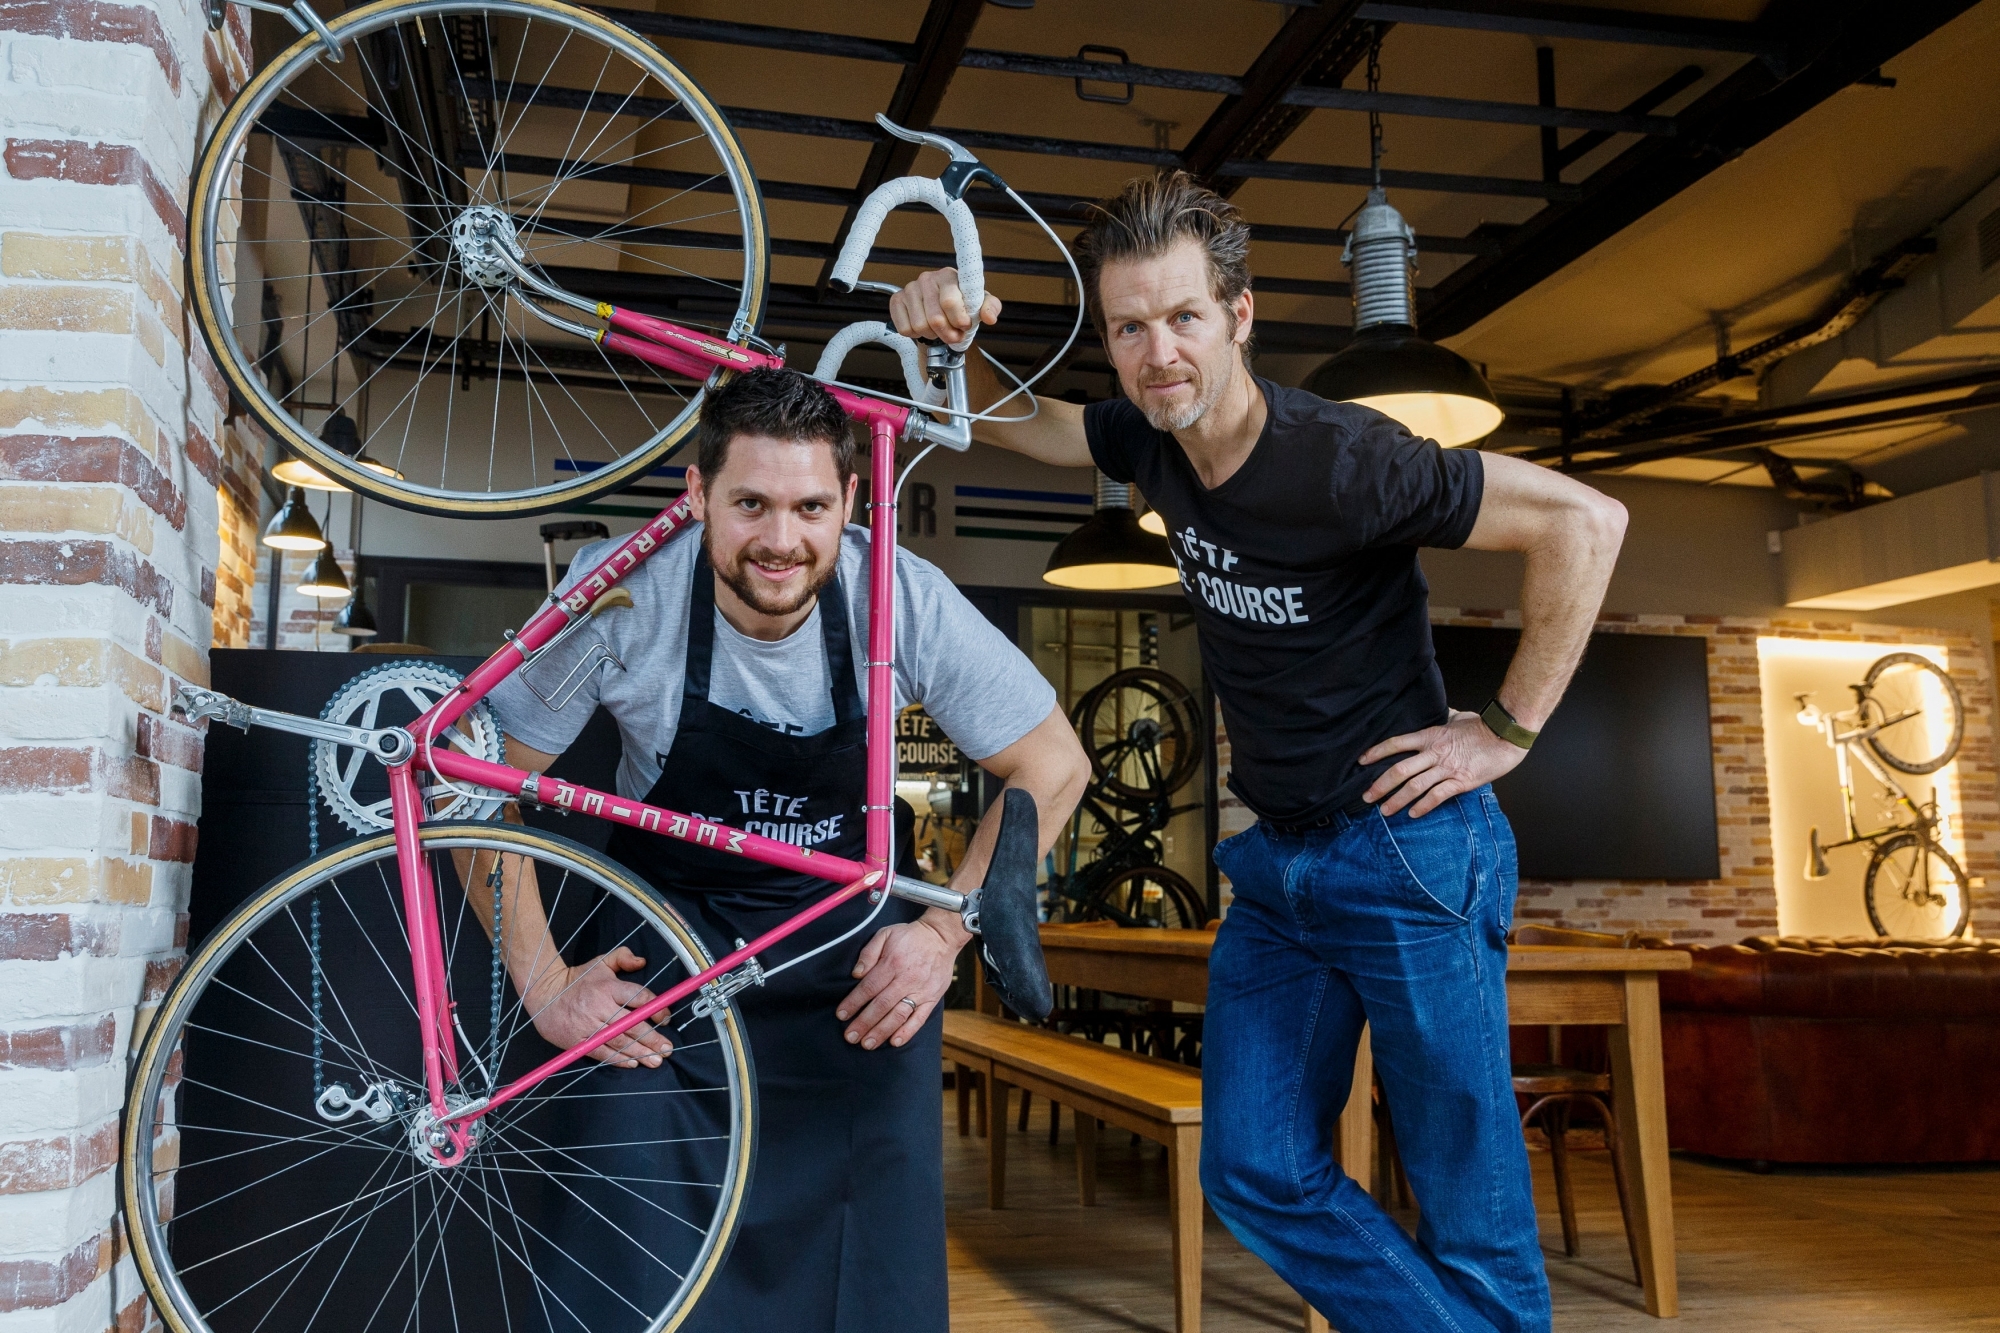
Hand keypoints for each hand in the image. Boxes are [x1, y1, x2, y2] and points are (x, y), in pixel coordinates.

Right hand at [522, 946, 672, 1068]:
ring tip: (656, 1061)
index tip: (666, 1019)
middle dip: (652, 1038)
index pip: (637, 997)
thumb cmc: (577, 978)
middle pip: (631, 1024)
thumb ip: (623, 957)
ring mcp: (588, 1025)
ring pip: (618, 1041)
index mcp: (608, 987)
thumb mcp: (600, 962)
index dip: (655, 1009)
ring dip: (639, 1052)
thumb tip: (642, 961)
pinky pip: (600, 1051)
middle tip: (667, 1049)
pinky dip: (617, 1058)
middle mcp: (600, 1006)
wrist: (543, 992)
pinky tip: (632, 1063)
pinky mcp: (577, 1040)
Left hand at [836, 911, 965, 1050]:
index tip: (841, 1015)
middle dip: (864, 1022)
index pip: (869, 987)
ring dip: (882, 1031)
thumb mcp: (886, 934)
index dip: (854, 1002)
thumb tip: (856, 973)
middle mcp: (906, 979)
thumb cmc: (910, 936)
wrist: (941, 937)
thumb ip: (869, 952)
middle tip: (851, 1036)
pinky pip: (920, 1018)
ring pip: (899, 1015)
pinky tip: (894, 1042)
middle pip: (881, 1005)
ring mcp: (921, 991)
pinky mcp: (932, 998)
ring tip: (867, 1044)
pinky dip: (907, 1031)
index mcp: (892, 963)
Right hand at [889, 268, 1001, 345]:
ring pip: (919, 326)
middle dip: (947, 334)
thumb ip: (990, 308)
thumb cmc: (962, 306)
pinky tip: (924, 327)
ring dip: (932, 335)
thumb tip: (989, 317)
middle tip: (953, 335)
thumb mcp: (980, 306)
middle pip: (935, 318)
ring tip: (939, 330)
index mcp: (948, 275)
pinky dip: (916, 335)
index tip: (964, 326)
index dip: (958, 320)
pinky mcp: (897, 300)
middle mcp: (927, 278)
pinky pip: (905, 328)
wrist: (942, 310)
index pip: (949, 302)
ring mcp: (909, 289)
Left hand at [1360, 709, 1526, 818]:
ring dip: (1397, 800)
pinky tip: (1413, 814)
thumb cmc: (1484, 725)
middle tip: (1367, 796)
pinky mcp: (1461, 781)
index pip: (1396, 743)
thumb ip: (1443, 717)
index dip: (1376, 752)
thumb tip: (1439, 711)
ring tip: (1385, 811)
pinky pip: (1437, 796)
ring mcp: (1447, 768)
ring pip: (1415, 786)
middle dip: (1380, 785)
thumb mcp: (1458, 717)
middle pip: (1399, 769)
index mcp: (1430, 735)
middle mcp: (1434, 752)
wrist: (1507, 735)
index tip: (1361, 762)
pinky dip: (1423, 806)